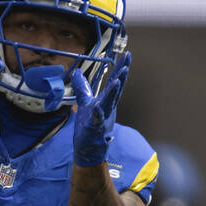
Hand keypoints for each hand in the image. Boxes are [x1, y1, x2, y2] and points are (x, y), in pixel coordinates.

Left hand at [70, 52, 130, 166]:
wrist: (88, 150)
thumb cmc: (89, 127)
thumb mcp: (84, 103)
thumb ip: (82, 88)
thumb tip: (78, 72)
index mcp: (106, 101)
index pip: (116, 82)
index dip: (121, 68)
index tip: (128, 54)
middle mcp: (107, 108)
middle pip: (116, 89)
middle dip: (122, 74)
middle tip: (128, 59)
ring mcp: (102, 118)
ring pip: (109, 103)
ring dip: (114, 91)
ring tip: (117, 79)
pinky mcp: (94, 129)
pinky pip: (96, 120)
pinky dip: (97, 114)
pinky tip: (97, 106)